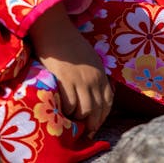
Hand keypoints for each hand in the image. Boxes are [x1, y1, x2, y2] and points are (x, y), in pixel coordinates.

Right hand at [28, 5, 112, 135]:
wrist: (56, 30)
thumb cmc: (69, 44)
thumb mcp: (89, 58)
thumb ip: (93, 75)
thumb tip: (92, 93)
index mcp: (100, 73)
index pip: (108, 102)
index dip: (102, 117)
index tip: (95, 126)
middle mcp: (93, 78)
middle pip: (97, 109)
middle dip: (91, 124)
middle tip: (83, 133)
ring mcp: (80, 80)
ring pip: (84, 110)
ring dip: (77, 118)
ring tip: (70, 119)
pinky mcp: (65, 80)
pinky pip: (69, 104)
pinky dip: (66, 111)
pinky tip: (61, 110)